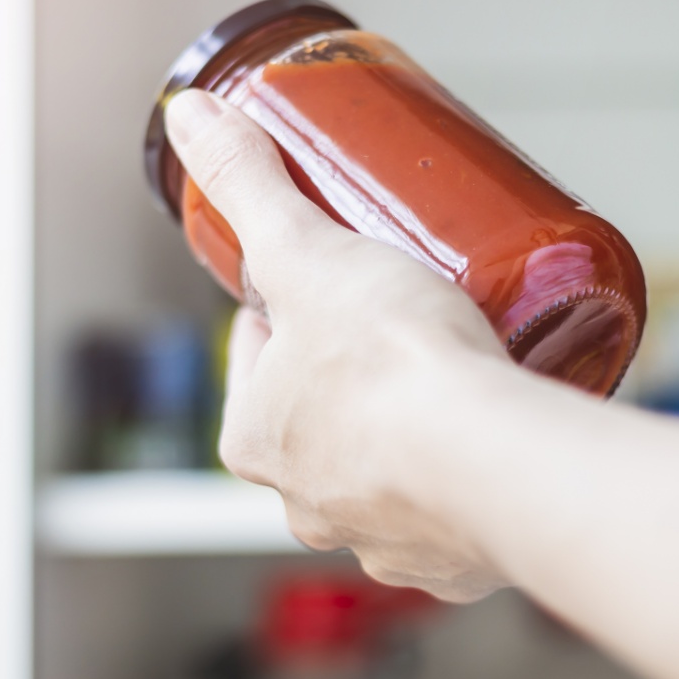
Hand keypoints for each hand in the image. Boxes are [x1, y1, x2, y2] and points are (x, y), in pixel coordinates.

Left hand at [165, 89, 511, 600]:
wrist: (491, 460)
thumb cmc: (390, 366)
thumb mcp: (309, 250)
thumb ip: (249, 184)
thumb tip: (187, 119)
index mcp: (256, 437)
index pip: (255, 361)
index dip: (284, 315)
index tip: (319, 287)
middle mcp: (304, 501)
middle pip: (317, 419)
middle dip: (347, 376)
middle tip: (394, 321)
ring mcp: (378, 536)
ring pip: (380, 470)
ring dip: (403, 431)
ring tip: (447, 377)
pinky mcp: (448, 558)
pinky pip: (444, 509)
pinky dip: (457, 476)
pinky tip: (483, 438)